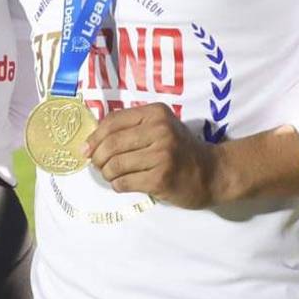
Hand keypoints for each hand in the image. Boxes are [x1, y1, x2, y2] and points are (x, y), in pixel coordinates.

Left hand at [84, 102, 224, 209]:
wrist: (212, 173)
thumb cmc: (180, 149)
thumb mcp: (160, 127)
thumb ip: (132, 127)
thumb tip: (92, 140)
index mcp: (156, 113)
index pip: (113, 121)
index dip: (94, 136)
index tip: (86, 148)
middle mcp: (159, 130)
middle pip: (111, 144)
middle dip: (97, 157)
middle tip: (97, 165)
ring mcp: (161, 155)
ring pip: (115, 165)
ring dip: (107, 173)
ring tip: (111, 175)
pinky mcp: (161, 178)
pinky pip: (125, 182)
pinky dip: (117, 185)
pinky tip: (122, 184)